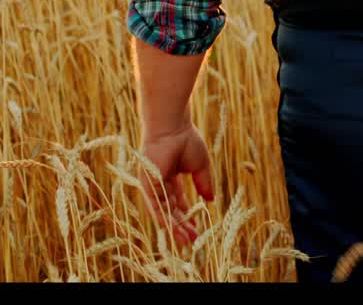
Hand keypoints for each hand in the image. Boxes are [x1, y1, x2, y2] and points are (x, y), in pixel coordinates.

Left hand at [139, 123, 214, 246]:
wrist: (173, 128)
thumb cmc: (187, 141)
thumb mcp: (201, 167)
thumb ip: (204, 184)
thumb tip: (211, 202)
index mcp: (171, 177)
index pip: (179, 202)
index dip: (188, 215)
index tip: (198, 228)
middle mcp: (159, 184)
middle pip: (171, 210)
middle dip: (182, 225)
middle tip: (193, 240)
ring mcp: (152, 185)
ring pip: (163, 211)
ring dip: (174, 226)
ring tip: (186, 239)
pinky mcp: (147, 185)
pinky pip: (156, 205)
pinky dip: (164, 218)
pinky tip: (174, 228)